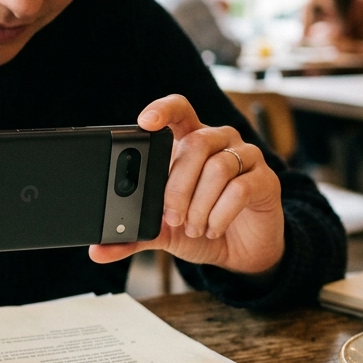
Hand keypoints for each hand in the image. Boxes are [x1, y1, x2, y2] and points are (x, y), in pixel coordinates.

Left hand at [89, 95, 284, 275]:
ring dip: (199, 204)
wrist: (241, 252)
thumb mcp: (162, 233)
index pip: (179, 110)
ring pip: (217, 167)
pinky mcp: (265, 180)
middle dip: (177, 185)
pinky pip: (239, 189)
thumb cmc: (201, 229)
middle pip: (195, 143)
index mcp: (191, 143)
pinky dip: (219, 214)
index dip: (163, 109)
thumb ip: (132, 236)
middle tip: (171, 216)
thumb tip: (97, 250)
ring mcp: (245, 158)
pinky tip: (212, 228)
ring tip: (193, 227)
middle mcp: (219, 142)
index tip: (145, 122)